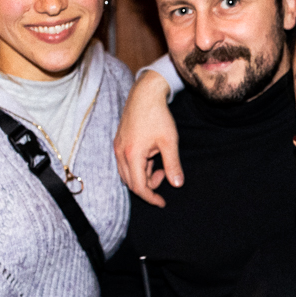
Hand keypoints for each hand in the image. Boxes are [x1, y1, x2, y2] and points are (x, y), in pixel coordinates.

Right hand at [114, 72, 180, 205]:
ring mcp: (118, 147)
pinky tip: (152, 157)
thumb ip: (172, 164)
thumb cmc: (158, 116)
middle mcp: (121, 153)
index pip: (139, 187)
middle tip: (164, 175)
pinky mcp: (120, 142)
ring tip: (160, 165)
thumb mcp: (169, 142)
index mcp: (132, 155)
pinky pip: (126, 163)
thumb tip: (177, 184)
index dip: (151, 197)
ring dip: (143, 176)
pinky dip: (138, 166)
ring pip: (128, 173)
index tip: (162, 202)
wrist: (145, 94)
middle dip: (148, 186)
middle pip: (131, 182)